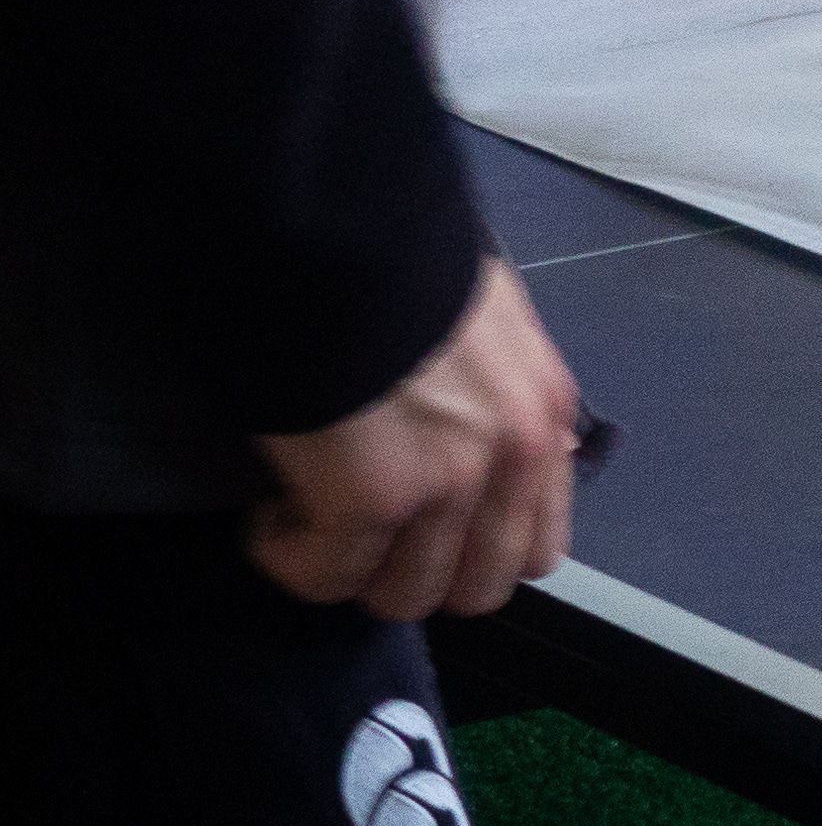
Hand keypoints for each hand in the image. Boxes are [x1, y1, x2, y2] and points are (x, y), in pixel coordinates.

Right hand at [250, 259, 584, 621]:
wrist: (335, 231)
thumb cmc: (396, 263)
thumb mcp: (486, 326)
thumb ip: (498, 399)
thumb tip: (479, 451)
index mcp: (547, 414)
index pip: (539, 545)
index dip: (471, 551)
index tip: (417, 527)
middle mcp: (515, 458)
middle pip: (477, 587)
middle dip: (411, 571)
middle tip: (356, 533)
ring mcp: (449, 484)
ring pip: (403, 594)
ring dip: (347, 567)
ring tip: (306, 515)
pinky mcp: (372, 500)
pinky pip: (327, 574)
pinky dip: (290, 555)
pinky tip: (269, 511)